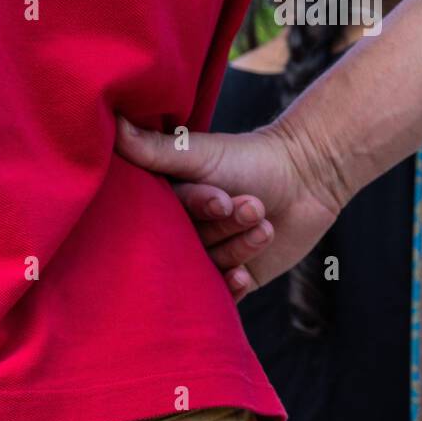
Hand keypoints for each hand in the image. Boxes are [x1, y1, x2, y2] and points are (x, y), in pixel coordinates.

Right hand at [116, 116, 344, 302]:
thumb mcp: (198, 152)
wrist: (310, 176)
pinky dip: (231, 287)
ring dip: (240, 246)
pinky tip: (242, 275)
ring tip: (265, 223)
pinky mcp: (234, 280)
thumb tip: (111, 122)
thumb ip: (154, 149)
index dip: (197, 209)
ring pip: (211, 268)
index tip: (223, 197)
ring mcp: (210, 258)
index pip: (168, 220)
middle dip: (224, 228)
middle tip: (254, 206)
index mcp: (170, 206)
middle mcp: (186, 234)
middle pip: (192, 246)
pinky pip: (223, 298)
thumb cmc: (252, 158)